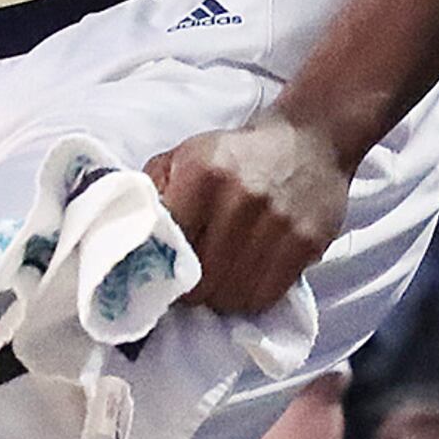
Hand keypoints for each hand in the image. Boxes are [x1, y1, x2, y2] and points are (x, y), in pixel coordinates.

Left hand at [148, 115, 350, 315]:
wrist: (310, 140)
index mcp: (202, 175)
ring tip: (216, 283)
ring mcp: (277, 223)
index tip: (158, 274)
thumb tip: (128, 234)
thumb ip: (153, 191)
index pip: (168, 245)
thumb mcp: (184, 155)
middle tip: (188, 284)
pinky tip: (244, 282)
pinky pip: (267, 294)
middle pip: (200, 279)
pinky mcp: (307, 242)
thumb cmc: (236, 154)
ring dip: (219, 298)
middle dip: (189, 290)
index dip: (159, 267)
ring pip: (232, 294)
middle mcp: (240, 199)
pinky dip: (250, 298)